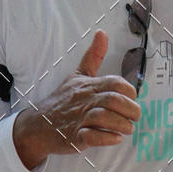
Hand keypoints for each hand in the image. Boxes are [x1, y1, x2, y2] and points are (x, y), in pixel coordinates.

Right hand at [13, 30, 140, 169]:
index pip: (115, 83)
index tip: (132, 100)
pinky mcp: (74, 137)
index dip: (129, 92)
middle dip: (131, 110)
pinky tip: (115, 138)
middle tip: (134, 117)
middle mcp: (84, 100)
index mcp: (88, 85)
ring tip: (127, 129)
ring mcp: (78, 119)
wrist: (38, 125)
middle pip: (113, 100)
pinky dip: (107, 138)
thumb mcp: (77, 75)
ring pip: (104, 118)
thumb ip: (93, 56)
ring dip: (122, 125)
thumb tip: (102, 32)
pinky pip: (92, 137)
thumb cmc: (62, 100)